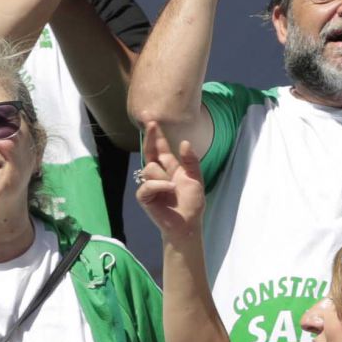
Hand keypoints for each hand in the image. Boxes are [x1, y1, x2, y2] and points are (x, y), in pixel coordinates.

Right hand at [134, 121, 207, 243]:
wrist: (188, 223)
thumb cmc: (192, 202)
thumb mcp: (196, 178)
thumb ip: (190, 161)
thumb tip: (184, 143)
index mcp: (169, 167)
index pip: (159, 148)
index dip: (155, 134)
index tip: (150, 118)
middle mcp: (157, 174)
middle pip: (150, 153)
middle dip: (153, 142)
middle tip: (156, 135)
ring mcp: (149, 184)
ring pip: (149, 168)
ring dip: (164, 177)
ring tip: (173, 189)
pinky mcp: (144, 197)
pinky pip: (147, 184)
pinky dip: (160, 186)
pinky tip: (170, 190)